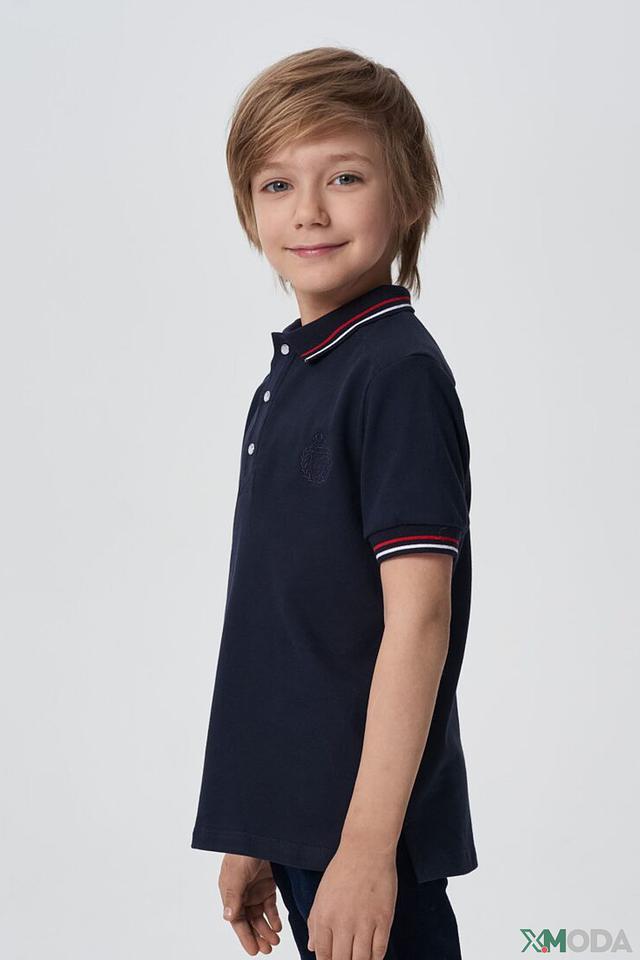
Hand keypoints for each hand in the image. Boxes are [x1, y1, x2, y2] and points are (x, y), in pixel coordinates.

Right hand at [218, 853, 282, 954]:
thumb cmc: (242, 852)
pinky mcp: (267, 884)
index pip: (237, 921)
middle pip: (249, 921)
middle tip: (268, 950)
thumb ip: (233, 896)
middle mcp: (242, 894)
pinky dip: (274, 917)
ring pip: (260, 916)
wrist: (259, 833)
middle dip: (258, 936)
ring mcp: (255, 890)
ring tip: (275, 941)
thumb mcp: (236, 875)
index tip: (254, 951)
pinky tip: (278, 926)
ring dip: (267, 929)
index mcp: (230, 894)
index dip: (245, 937)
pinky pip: (270, 905)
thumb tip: (228, 917)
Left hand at [307, 840, 397, 959]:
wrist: (366, 849)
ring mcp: (365, 922)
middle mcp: (343, 923)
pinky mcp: (384, 919)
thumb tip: (312, 947)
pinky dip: (376, 958)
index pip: (323, 955)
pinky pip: (380, 950)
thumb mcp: (322, 894)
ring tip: (358, 959)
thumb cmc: (343, 869)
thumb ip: (315, 922)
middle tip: (346, 959)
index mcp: (324, 917)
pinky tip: (373, 957)